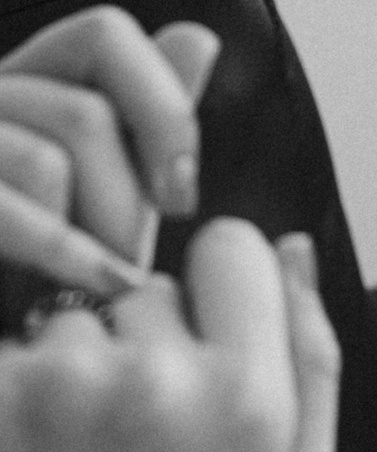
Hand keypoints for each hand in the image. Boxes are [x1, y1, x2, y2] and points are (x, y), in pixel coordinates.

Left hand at [0, 219, 339, 451]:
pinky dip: (31, 398)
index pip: (232, 249)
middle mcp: (157, 383)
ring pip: (75, 323)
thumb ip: (310, 357)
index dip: (228, 297)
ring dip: (82, 374)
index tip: (223, 354)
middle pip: (149, 289)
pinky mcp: (5, 409)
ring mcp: (67, 394)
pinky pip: (22, 355)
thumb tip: (294, 247)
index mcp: (248, 399)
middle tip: (158, 443)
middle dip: (151, 345)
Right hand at [1, 9, 219, 300]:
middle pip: (86, 115)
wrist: (17, 328)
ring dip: (97, 243)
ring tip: (99, 288)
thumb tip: (198, 40)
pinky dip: (67, 254)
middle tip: (132, 268)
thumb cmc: (60, 267)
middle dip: (129, 208)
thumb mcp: (116, 193)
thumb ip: (150, 124)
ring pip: (49, 161)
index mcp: (36, 83)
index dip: (162, 110)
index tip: (180, 195)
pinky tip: (107, 285)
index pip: (106, 38)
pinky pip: (10, 211)